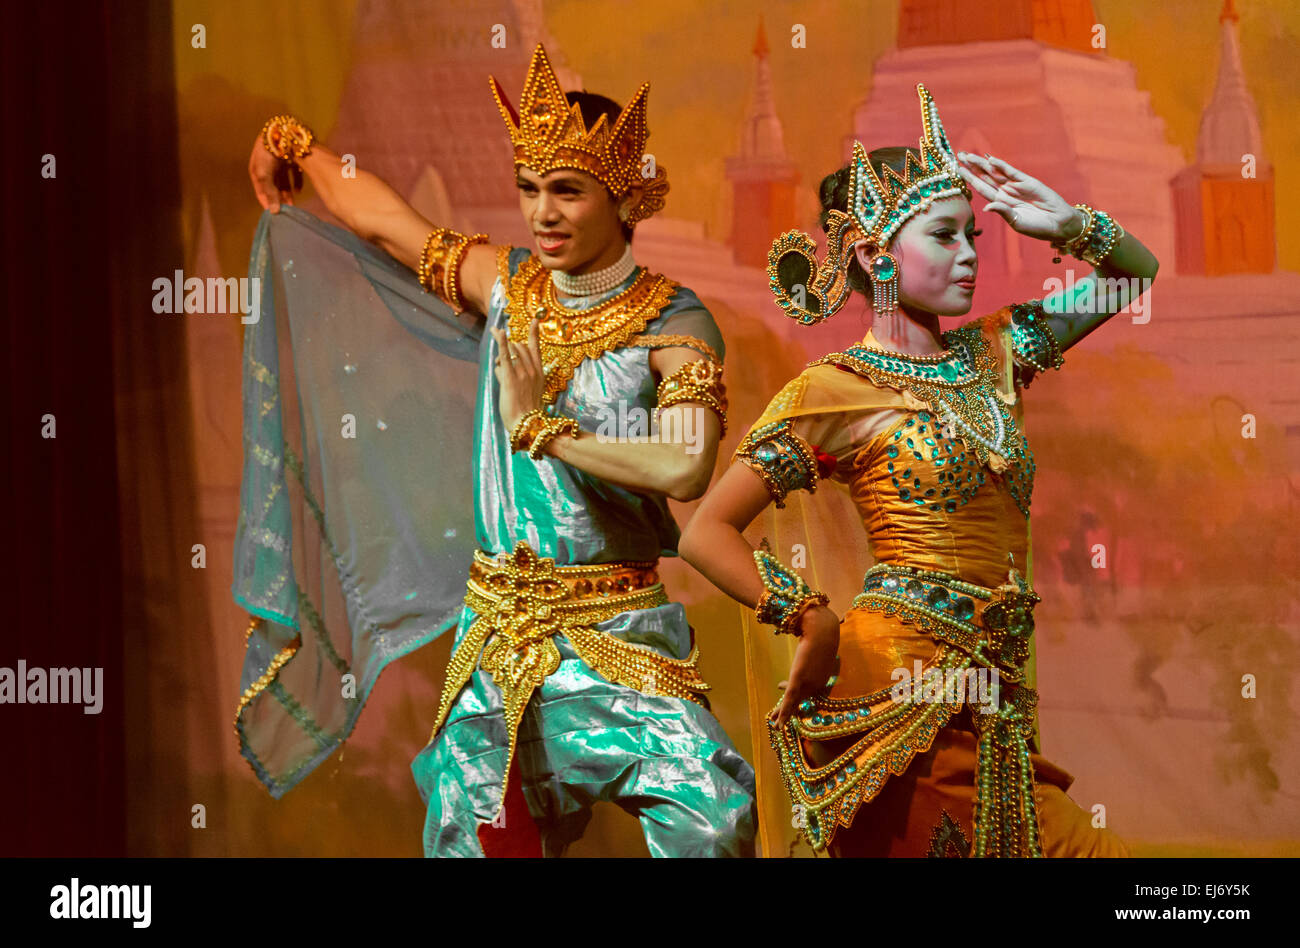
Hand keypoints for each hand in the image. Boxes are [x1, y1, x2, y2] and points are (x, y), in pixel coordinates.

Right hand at [248, 133, 300, 213]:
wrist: (281, 131)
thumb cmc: (268, 154)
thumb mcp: (265, 175)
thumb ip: (269, 193)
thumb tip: (274, 212)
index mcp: (257, 170)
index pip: (261, 191)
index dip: (267, 202)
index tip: (274, 215)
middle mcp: (268, 166)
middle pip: (273, 187)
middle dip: (279, 199)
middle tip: (287, 212)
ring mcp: (279, 162)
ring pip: (283, 182)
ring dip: (288, 193)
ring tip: (294, 204)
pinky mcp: (290, 158)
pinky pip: (294, 173)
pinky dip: (296, 182)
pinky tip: (299, 191)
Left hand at [491, 317, 545, 430]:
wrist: (527, 424)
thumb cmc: (527, 410)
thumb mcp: (531, 390)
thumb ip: (523, 376)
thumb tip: (504, 366)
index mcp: (539, 372)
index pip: (536, 347)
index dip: (534, 332)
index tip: (534, 320)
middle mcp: (532, 369)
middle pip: (518, 347)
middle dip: (508, 350)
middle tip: (502, 364)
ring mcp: (522, 373)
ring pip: (509, 353)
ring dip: (501, 358)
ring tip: (501, 372)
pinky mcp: (511, 378)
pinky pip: (505, 356)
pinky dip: (501, 342)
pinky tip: (497, 331)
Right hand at [772, 604, 840, 727]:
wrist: (821, 628)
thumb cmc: (821, 633)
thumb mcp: (816, 646)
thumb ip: (810, 650)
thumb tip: (804, 643)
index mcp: (823, 677)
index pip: (806, 689)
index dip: (793, 691)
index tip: (778, 684)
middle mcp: (818, 684)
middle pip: (800, 700)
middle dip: (788, 710)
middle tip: (779, 722)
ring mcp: (809, 682)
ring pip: (793, 703)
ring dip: (782, 715)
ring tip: (775, 725)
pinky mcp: (799, 679)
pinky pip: (789, 699)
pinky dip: (783, 711)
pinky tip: (778, 721)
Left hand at [956, 151, 1078, 242]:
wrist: (1058, 224)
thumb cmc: (1037, 227)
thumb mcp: (1017, 221)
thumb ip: (1002, 212)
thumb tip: (986, 207)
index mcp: (1000, 202)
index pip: (981, 188)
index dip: (969, 179)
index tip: (957, 170)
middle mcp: (1006, 191)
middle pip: (985, 176)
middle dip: (972, 167)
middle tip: (958, 155)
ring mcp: (1016, 185)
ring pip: (996, 172)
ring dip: (982, 163)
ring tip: (968, 155)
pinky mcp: (1028, 181)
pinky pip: (1012, 172)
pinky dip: (1002, 166)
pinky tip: (990, 160)